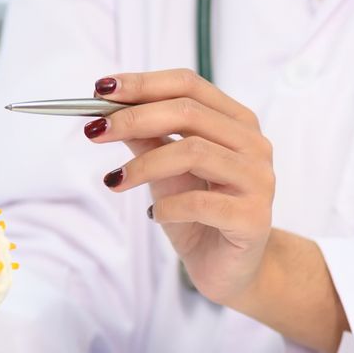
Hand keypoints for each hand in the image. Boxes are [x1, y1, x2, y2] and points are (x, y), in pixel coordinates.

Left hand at [88, 70, 275, 307]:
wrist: (229, 269)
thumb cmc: (200, 216)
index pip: (189, 85)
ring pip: (193, 152)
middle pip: (189, 113)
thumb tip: (107, 110)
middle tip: (95, 132)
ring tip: (115, 180)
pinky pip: (200, 202)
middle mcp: (254, 145)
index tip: (101, 90)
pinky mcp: (253, 217)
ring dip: (144, 165)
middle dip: (134, 118)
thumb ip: (147, 139)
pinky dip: (168, 206)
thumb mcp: (166, 172)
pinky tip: (154, 215)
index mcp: (236, 123)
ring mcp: (258, 180)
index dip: (143, 83)